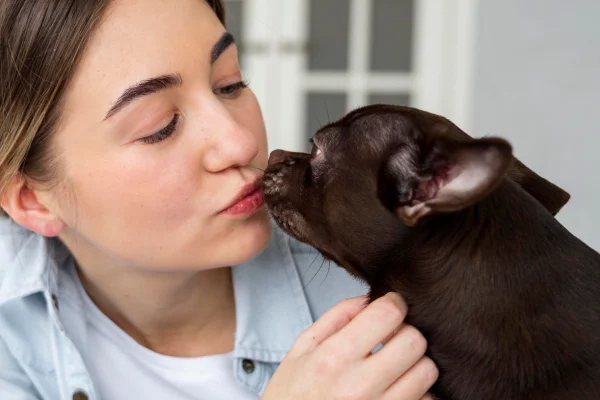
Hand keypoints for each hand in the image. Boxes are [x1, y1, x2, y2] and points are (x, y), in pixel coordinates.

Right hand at [262, 292, 437, 399]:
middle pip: (414, 341)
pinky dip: (417, 390)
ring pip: (427, 371)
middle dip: (405, 332)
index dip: (394, 303)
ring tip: (394, 364)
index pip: (387, 315)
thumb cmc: (292, 395)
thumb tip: (370, 298)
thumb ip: (337, 317)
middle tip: (391, 336)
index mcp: (333, 359)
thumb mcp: (302, 350)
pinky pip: (426, 399)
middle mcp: (359, 386)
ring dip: (414, 362)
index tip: (391, 304)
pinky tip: (396, 387)